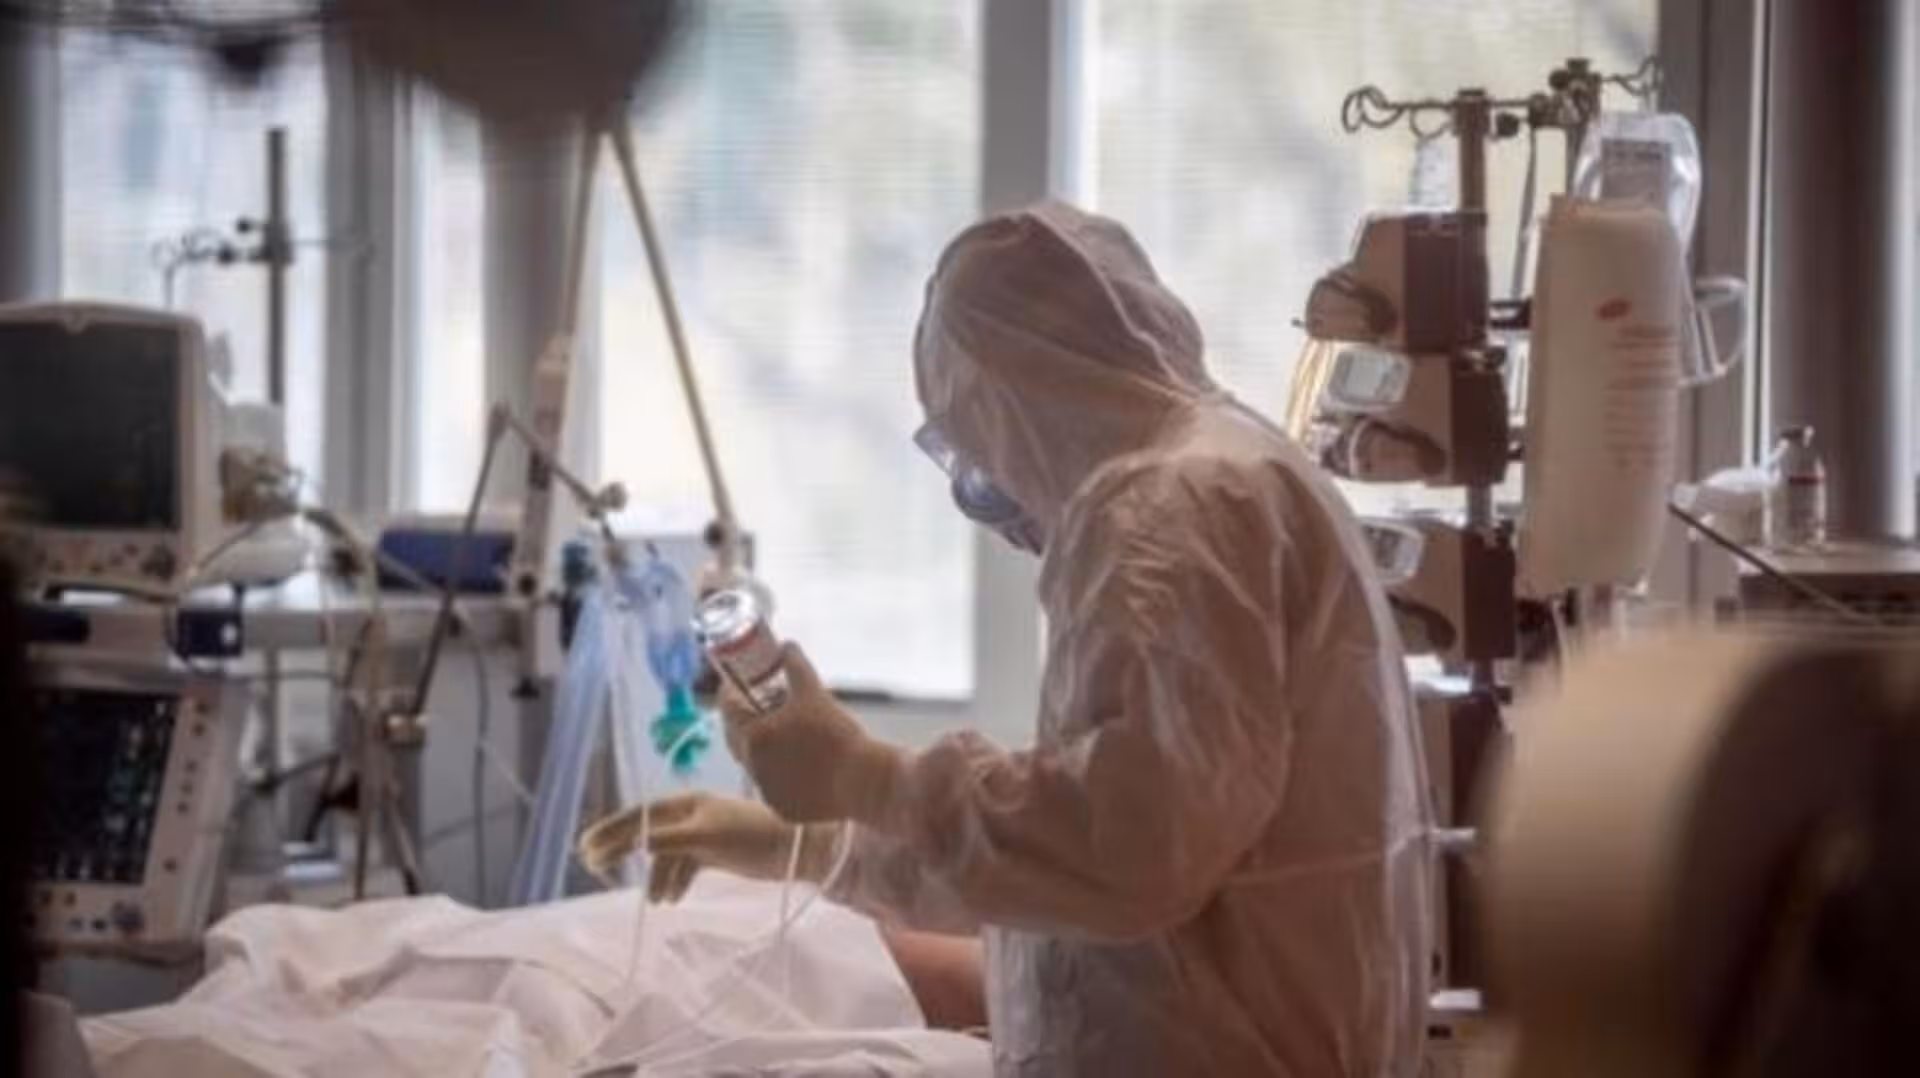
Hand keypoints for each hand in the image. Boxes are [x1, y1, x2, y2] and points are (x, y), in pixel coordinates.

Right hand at [576, 792, 843, 903]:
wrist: (796, 849)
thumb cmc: (753, 837)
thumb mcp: (708, 837)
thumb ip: (671, 840)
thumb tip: (637, 843)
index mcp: (687, 803)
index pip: (640, 816)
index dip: (612, 831)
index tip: (586, 847)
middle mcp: (691, 815)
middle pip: (647, 832)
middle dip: (621, 848)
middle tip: (592, 864)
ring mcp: (703, 834)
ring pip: (666, 854)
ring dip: (654, 876)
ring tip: (652, 901)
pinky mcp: (715, 852)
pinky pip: (683, 865)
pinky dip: (674, 881)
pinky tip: (671, 900)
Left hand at [721, 644, 907, 824]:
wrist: (864, 781)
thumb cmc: (837, 735)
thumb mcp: (814, 692)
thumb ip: (795, 665)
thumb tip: (787, 646)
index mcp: (754, 737)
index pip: (728, 710)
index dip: (731, 693)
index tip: (737, 684)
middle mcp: (753, 768)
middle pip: (738, 739)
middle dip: (745, 721)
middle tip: (761, 708)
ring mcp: (768, 792)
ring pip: (757, 765)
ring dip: (764, 749)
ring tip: (787, 735)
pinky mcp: (785, 810)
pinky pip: (775, 787)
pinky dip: (781, 773)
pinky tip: (801, 764)